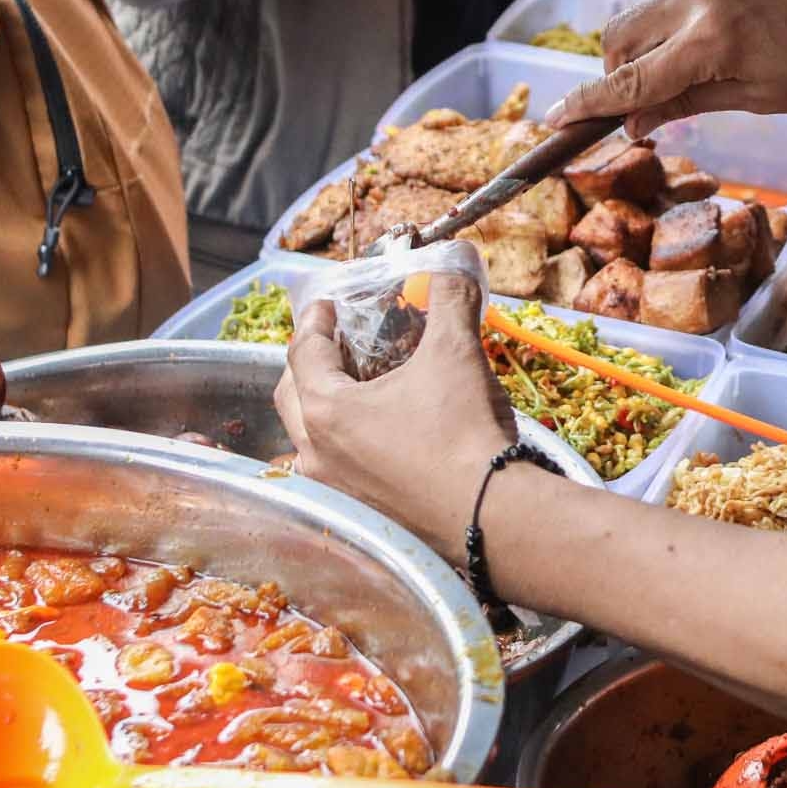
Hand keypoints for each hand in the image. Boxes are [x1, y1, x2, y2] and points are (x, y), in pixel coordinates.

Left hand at [273, 277, 515, 562]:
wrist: (493, 516)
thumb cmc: (463, 431)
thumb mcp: (456, 352)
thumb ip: (448, 301)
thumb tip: (452, 271)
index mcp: (324, 410)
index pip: (303, 351)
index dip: (315, 319)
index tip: (328, 305)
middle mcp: (315, 454)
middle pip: (293, 395)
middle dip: (310, 364)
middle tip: (337, 344)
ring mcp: (334, 491)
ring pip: (309, 439)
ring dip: (324, 409)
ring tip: (358, 390)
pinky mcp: (360, 516)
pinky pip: (335, 472)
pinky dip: (346, 447)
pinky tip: (380, 438)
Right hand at [549, 0, 786, 136]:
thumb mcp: (763, 97)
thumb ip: (690, 103)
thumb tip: (636, 120)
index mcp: (711, 41)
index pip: (631, 81)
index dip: (590, 105)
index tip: (556, 121)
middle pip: (619, 39)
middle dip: (619, 75)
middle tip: (646, 105)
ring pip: (645, 13)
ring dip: (650, 47)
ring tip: (695, 70)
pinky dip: (680, 21)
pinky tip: (724, 36)